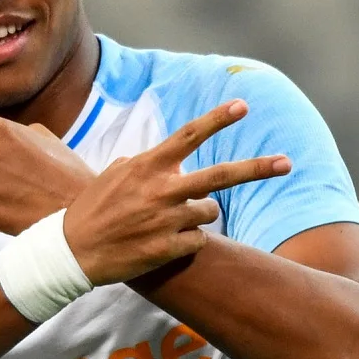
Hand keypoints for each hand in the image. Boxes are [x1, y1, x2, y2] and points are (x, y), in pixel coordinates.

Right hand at [63, 99, 291, 285]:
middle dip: (257, 168)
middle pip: (220, 176)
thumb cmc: (92, 209)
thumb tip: (166, 155)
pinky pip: (198, 241)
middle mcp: (161, 190)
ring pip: (209, 212)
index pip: (189, 135)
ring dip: (200, 214)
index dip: (218, 119)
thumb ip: (145, 163)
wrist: (70, 252)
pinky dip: (188, 241)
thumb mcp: (114, 174)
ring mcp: (166, 220)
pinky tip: (163, 242)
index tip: (243, 106)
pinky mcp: (168, 249)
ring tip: (169, 221)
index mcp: (148, 166)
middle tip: (287, 163)